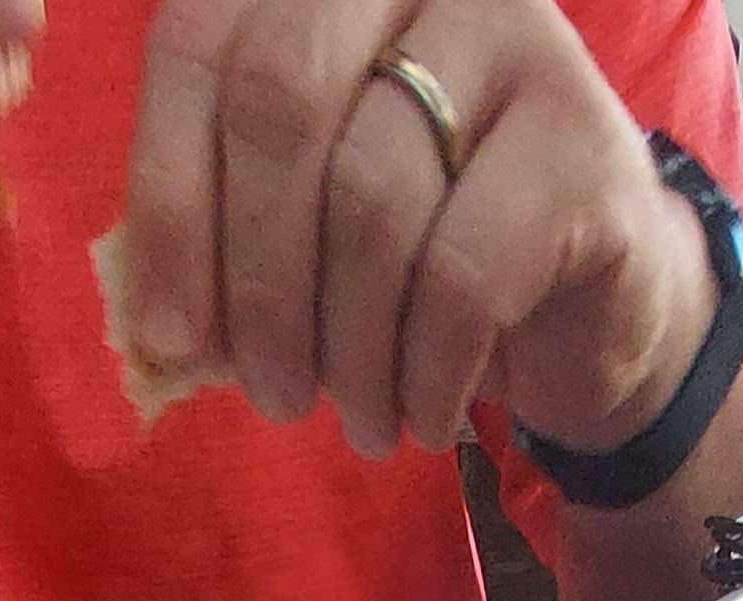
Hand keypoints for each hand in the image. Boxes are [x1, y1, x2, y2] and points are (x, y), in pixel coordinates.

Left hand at [123, 0, 715, 460]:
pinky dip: (425, 371)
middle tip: (271, 395)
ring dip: (345, 347)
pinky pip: (461, 272)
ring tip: (356, 420)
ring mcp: (511, 35)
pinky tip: (423, 415)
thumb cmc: (424, 255)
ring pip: (370, 197)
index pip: (202, 47)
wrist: (593, 300)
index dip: (169, 200)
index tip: (165, 337)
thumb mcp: (302, 228)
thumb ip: (219, 229)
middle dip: (257, 278)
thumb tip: (149, 329)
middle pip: (280, 101)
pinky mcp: (581, 136)